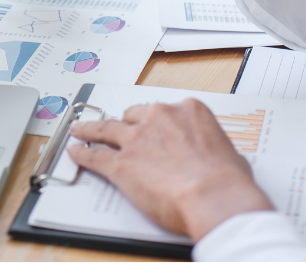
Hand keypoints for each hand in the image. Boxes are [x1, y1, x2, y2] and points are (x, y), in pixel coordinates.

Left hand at [68, 99, 272, 240]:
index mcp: (187, 111)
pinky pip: (95, 155)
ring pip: (105, 128)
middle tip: (117, 128)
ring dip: (90, 129)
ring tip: (80, 129)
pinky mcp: (121, 163)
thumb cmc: (226, 180)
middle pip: (133, 116)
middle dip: (125, 123)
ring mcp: (137, 139)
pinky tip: (76, 152)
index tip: (151, 125)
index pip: (164, 111)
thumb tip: (215, 157)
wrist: (213, 195)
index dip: (155, 121)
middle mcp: (159, 118)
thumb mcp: (228, 152)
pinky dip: (83, 153)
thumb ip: (211, 147)